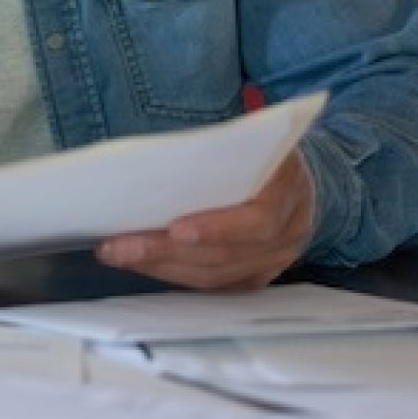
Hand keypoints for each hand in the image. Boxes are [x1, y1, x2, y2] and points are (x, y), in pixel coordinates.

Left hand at [94, 151, 315, 290]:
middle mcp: (288, 229)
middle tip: (118, 246)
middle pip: (227, 253)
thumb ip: (217, 143)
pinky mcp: (256, 275)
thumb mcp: (251, 134)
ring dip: (161, 266)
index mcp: (288, 187)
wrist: (300, 178)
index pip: (258, 219)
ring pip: (215, 275)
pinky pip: (214, 284)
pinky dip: (173, 274)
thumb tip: (159, 151)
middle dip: (166, 251)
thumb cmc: (263, 149)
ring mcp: (274, 258)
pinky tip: (140, 263)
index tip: (174, 228)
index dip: (217, 228)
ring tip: (117, 253)